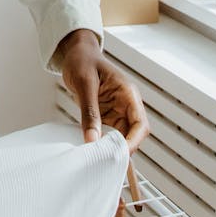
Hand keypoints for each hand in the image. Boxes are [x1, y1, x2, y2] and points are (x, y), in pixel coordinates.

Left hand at [56, 30, 149, 153]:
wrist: (75, 53)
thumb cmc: (83, 60)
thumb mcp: (84, 84)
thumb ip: (89, 111)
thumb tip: (92, 139)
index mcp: (128, 94)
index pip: (140, 124)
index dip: (133, 142)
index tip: (119, 155)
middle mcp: (126, 105)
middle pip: (132, 135)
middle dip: (121, 150)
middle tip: (105, 163)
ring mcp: (116, 112)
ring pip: (119, 138)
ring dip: (110, 149)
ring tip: (97, 160)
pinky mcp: (105, 116)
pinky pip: (106, 134)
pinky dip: (100, 144)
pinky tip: (91, 151)